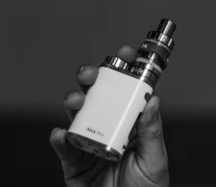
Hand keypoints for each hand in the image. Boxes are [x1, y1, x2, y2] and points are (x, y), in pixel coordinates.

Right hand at [49, 46, 169, 186]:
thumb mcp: (155, 160)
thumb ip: (151, 132)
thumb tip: (153, 100)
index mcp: (131, 125)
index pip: (127, 92)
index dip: (125, 70)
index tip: (126, 54)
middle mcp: (109, 129)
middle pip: (98, 96)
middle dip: (92, 78)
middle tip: (92, 73)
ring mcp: (89, 143)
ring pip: (77, 115)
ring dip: (74, 102)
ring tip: (75, 100)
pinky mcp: (73, 163)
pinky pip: (64, 147)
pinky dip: (59, 138)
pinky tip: (61, 134)